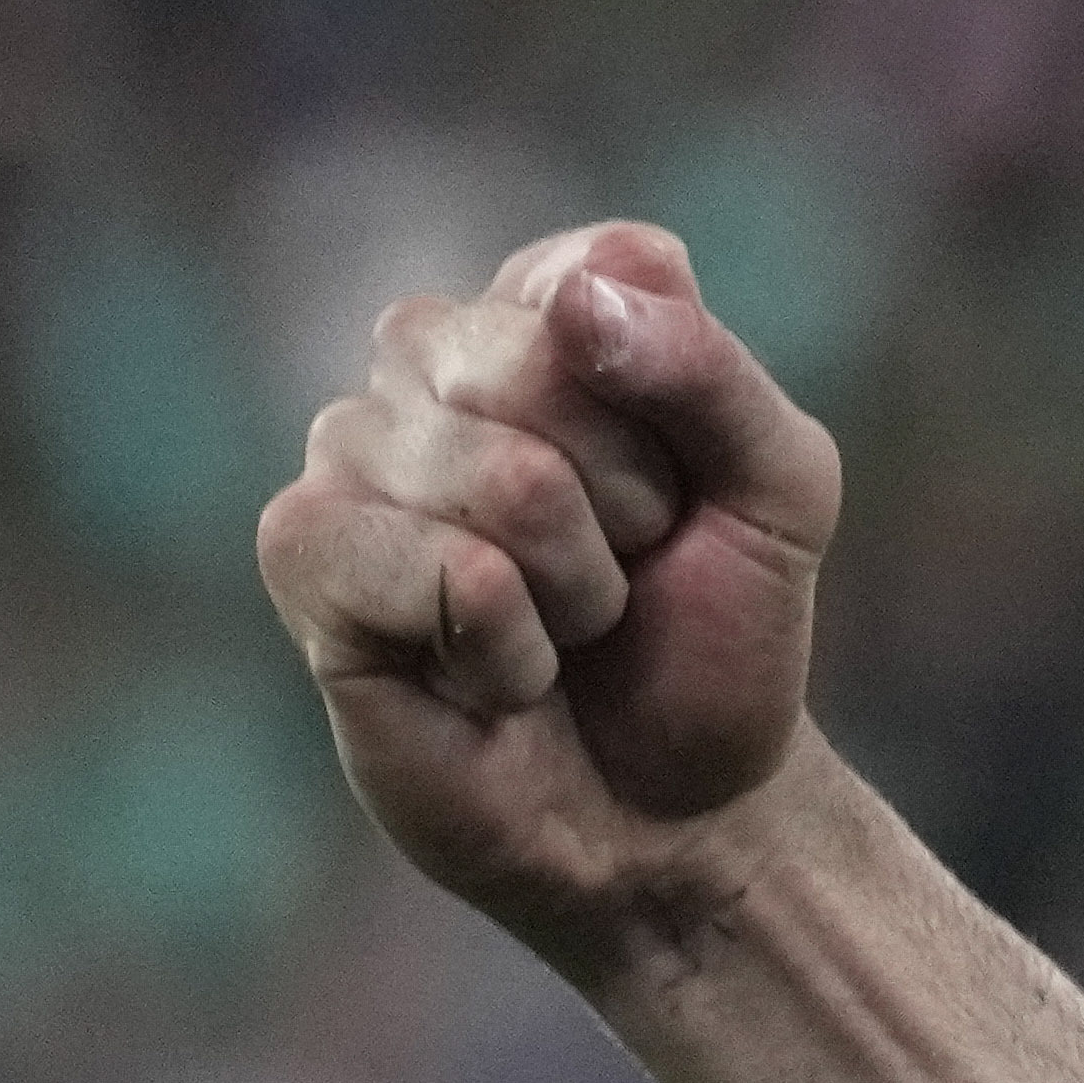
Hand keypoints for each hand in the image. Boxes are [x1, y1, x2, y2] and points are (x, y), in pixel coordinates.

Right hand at [251, 220, 848, 964]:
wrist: (675, 809)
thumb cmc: (715, 637)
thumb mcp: (780, 491)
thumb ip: (707, 372)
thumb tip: (574, 304)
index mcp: (544, 313)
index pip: (605, 274)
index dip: (679, 408)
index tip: (686, 489)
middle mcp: (430, 361)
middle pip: (538, 362)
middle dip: (629, 502)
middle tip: (623, 572)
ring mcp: (352, 453)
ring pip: (496, 477)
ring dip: (575, 589)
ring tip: (559, 629)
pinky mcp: (303, 554)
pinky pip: (428, 567)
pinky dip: (503, 647)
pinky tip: (491, 679)